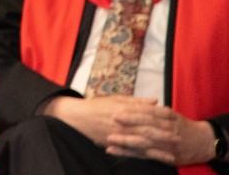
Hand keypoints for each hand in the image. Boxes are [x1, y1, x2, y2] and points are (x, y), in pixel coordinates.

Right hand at [42, 96, 218, 164]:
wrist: (78, 118)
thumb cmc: (97, 106)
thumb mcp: (116, 99)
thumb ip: (137, 101)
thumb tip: (155, 101)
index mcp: (125, 110)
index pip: (147, 112)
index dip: (162, 115)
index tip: (174, 116)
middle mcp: (124, 123)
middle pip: (147, 128)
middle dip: (164, 133)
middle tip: (179, 135)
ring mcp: (120, 135)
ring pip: (143, 142)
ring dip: (159, 147)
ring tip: (174, 150)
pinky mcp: (117, 144)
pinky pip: (135, 152)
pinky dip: (149, 156)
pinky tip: (159, 158)